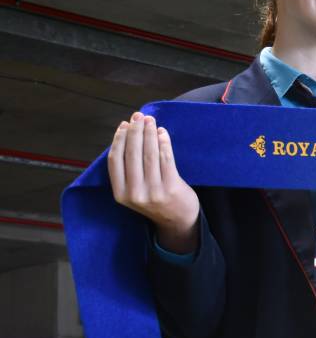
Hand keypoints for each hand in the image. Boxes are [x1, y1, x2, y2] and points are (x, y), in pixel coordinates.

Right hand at [108, 112, 200, 252]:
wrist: (177, 221)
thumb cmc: (154, 200)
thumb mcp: (133, 191)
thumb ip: (128, 169)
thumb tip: (128, 133)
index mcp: (120, 193)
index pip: (115, 160)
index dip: (118, 140)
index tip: (124, 125)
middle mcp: (134, 193)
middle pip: (132, 154)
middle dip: (135, 131)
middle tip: (139, 116)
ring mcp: (153, 191)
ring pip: (149, 155)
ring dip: (149, 134)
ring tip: (150, 120)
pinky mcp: (171, 187)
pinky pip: (166, 159)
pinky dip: (163, 143)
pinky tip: (162, 133)